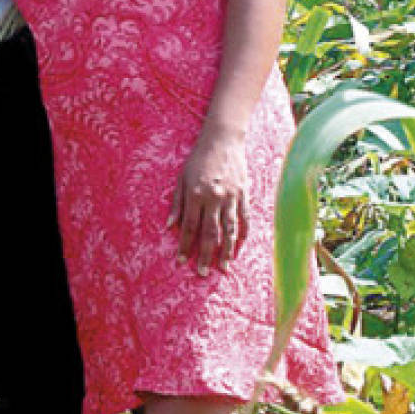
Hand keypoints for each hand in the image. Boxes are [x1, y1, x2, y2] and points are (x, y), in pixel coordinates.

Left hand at [168, 126, 248, 275]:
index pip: (189, 227)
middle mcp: (213, 199)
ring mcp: (231, 197)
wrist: (222, 140)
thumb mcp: (181, 178)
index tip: (182, 261)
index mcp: (195, 195)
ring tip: (223, 267)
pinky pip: (245, 219)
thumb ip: (177, 203)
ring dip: (226, 251)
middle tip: (202, 273)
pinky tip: (239, 247)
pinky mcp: (244, 194)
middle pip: (210, 233)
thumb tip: (169, 226)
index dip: (185, 246)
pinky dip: (243, 235)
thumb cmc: (197, 159)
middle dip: (205, 255)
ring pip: (229, 230)